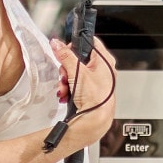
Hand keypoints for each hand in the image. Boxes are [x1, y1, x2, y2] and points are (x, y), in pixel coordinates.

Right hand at [51, 39, 118, 155]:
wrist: (96, 120)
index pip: (89, 42)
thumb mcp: (77, 72)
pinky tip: (66, 95)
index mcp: (105, 60)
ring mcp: (97, 81)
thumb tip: (57, 44)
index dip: (75, 45)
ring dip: (65, 81)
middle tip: (64, 75)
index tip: (65, 51)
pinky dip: (69, 89)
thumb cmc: (95, 98)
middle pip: (79, 59)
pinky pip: (76, 84)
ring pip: (75, 73)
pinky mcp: (91, 91)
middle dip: (66, 69)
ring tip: (64, 89)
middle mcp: (103, 69)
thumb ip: (65, 55)